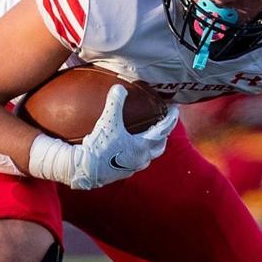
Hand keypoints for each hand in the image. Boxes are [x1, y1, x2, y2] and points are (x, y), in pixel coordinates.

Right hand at [28, 85, 178, 188]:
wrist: (85, 171)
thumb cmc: (99, 148)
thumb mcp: (107, 122)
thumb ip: (114, 104)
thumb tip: (119, 87)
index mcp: (143, 146)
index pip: (164, 129)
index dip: (171, 117)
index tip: (175, 108)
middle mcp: (141, 158)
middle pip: (160, 145)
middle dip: (164, 134)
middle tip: (163, 124)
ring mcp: (133, 167)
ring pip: (148, 155)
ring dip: (151, 145)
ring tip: (147, 136)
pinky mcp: (122, 173)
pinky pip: (135, 161)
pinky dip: (136, 152)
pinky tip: (127, 147)